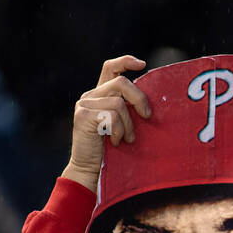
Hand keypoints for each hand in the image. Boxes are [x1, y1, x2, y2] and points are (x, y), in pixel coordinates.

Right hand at [61, 54, 151, 193]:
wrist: (90, 171)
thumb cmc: (112, 152)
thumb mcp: (124, 126)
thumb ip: (129, 110)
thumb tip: (149, 103)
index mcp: (100, 95)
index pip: (110, 67)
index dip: (126, 61)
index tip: (143, 64)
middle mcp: (90, 95)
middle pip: (122, 83)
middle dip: (140, 99)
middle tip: (147, 117)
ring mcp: (84, 104)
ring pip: (118, 102)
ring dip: (129, 124)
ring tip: (126, 139)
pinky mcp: (83, 115)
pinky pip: (112, 115)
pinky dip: (119, 130)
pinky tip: (114, 142)